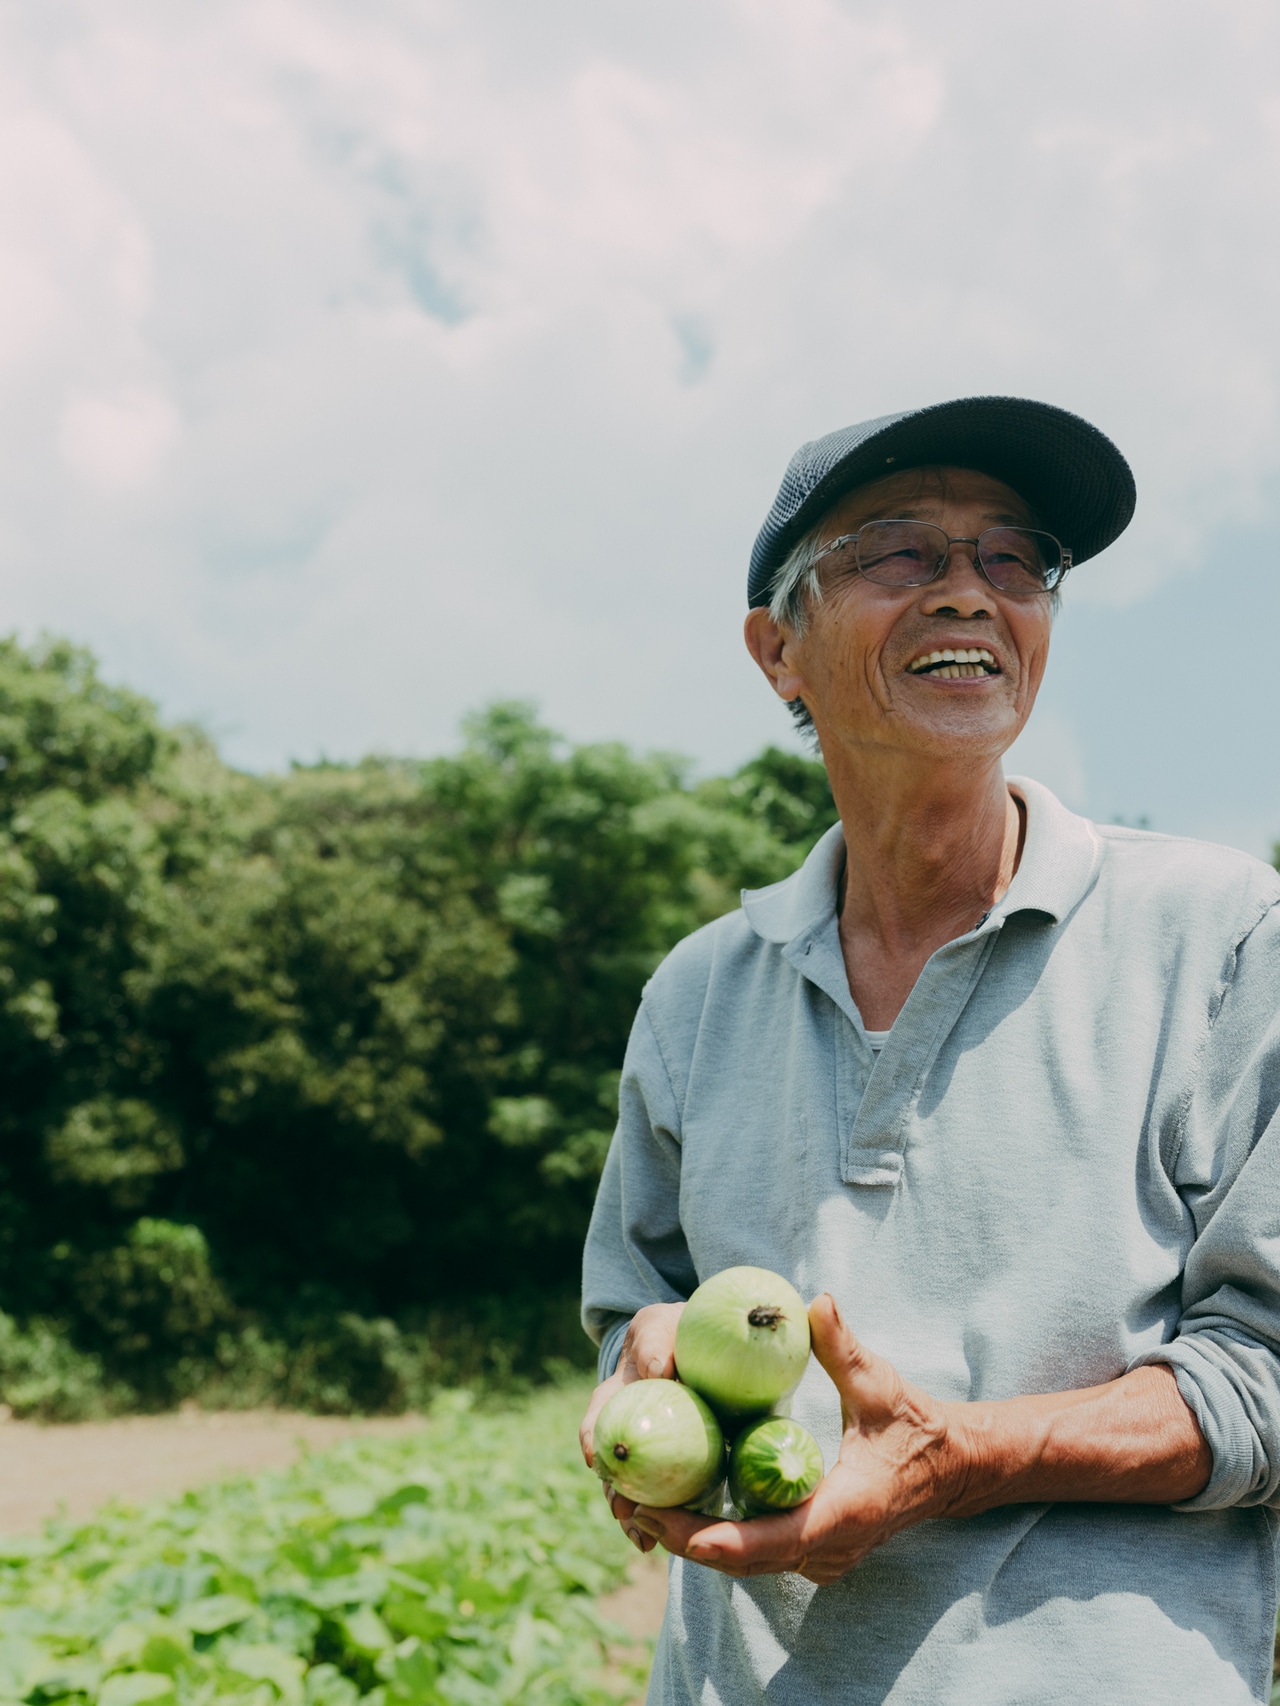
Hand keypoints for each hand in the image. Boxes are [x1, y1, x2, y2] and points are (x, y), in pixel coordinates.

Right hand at [579, 1301, 685, 1553]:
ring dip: (637, 1516)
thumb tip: (659, 1371)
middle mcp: (625, 1433)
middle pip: (612, 1470)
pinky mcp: (678, 1473)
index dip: (591, 1443)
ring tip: (645, 1540)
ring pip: (636, 1491)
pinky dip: (665, 1521)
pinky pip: (669, 1499)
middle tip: (626, 1512)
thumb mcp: (660, 1326)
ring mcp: (650, 1457)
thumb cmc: (673, 1331)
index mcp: (614, 1399)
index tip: (595, 1461)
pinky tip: (663, 1542)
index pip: (594, 1423)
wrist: (707, 1349)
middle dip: (615, 1495)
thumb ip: (656, 1341)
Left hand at [628, 1293, 960, 1584]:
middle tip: (630, 1503)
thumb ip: (845, 1347)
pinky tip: (679, 1509)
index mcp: (844, 1510)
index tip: (674, 1527)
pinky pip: (759, 1554)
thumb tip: (816, 1301)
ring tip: (638, 1506)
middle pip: (747, 1559)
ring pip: (748, 1562)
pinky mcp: (816, 1554)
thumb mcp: (881, 1383)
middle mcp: (830, 1548)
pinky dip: (719, 1538)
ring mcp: (823, 1558)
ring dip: (695, 1541)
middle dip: (686, 1538)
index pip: (776, 1539)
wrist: (952, 1470)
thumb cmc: (915, 1424)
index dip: (722, 1540)